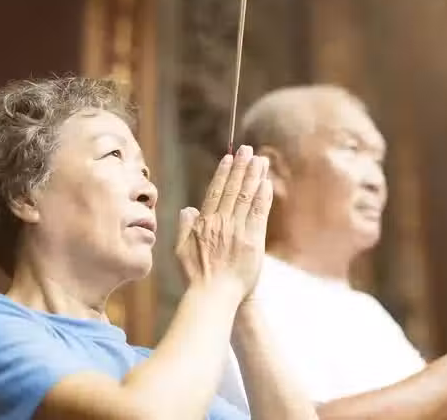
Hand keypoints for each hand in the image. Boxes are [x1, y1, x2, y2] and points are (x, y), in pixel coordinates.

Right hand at [175, 145, 271, 300]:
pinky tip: (266, 182)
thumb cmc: (197, 277)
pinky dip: (263, 197)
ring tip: (260, 160)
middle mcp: (221, 223)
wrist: (213, 296)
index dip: (223, 173)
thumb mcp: (181, 250)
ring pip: (247, 197)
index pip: (215, 191)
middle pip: (233, 189)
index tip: (229, 158)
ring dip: (254, 176)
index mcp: (204, 223)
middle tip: (248, 150)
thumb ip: (184, 227)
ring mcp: (237, 230)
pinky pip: (259, 213)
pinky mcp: (253, 240)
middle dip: (241, 167)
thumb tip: (187, 208)